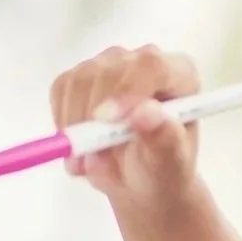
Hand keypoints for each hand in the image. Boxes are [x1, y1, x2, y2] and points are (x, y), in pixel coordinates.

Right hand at [48, 43, 201, 209]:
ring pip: (80, 81)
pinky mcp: (82, 76)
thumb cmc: (163, 169)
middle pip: (109, 71)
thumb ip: (165, 140)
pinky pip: (61, 91)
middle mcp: (145, 61)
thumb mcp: (170, 165)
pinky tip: (83, 147)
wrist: (142, 178)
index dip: (127, 90)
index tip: (107, 121)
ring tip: (96, 162)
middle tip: (98, 161)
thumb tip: (146, 114)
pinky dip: (64, 124)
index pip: (152, 67)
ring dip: (79, 126)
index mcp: (180, 75)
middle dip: (95, 118)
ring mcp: (111, 64)